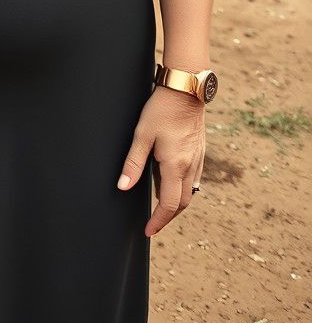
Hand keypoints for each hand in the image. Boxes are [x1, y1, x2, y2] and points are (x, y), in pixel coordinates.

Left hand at [118, 85, 205, 236]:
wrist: (186, 91)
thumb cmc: (161, 110)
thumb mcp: (141, 135)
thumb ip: (133, 163)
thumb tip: (122, 187)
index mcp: (175, 166)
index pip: (168, 205)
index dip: (158, 221)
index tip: (147, 231)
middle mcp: (190, 167)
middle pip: (182, 203)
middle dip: (167, 217)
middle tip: (152, 224)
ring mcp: (197, 160)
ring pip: (190, 192)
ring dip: (175, 204)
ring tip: (159, 208)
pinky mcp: (199, 152)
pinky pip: (193, 179)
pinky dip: (182, 189)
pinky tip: (171, 185)